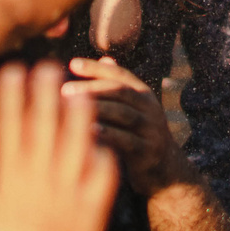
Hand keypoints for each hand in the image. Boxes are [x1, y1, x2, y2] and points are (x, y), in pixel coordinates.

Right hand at [0, 63, 119, 230]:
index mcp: (9, 181)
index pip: (10, 128)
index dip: (12, 97)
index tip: (13, 71)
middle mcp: (40, 182)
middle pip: (43, 129)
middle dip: (44, 95)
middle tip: (48, 67)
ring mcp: (68, 196)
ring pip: (75, 146)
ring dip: (78, 119)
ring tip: (81, 94)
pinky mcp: (90, 213)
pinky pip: (98, 178)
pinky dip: (99, 158)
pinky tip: (100, 144)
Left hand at [67, 56, 187, 195]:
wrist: (165, 171)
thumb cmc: (139, 135)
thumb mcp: (134, 109)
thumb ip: (119, 87)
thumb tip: (106, 59)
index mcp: (143, 94)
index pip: (119, 75)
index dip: (96, 68)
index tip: (72, 64)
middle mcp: (150, 108)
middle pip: (120, 92)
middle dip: (92, 88)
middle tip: (64, 89)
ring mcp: (152, 130)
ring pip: (124, 114)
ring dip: (97, 109)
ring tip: (71, 108)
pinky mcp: (148, 152)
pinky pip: (126, 141)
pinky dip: (107, 135)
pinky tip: (87, 132)